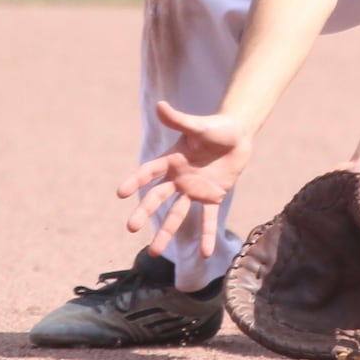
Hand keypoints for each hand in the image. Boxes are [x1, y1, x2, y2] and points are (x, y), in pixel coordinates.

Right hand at [118, 100, 256, 257]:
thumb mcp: (199, 125)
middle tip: (131, 228)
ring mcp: (194, 190)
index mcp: (172, 159)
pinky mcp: (212, 198)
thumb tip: (160, 105)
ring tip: (154, 253)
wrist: (239, 135)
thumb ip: (180, 120)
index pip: (149, 172)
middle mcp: (178, 177)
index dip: (135, 181)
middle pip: (157, 197)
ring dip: (166, 233)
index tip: (120, 193)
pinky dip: (207, 235)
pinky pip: (208, 220)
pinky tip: (206, 254)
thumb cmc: (217, 127)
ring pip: (176, 215)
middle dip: (144, 212)